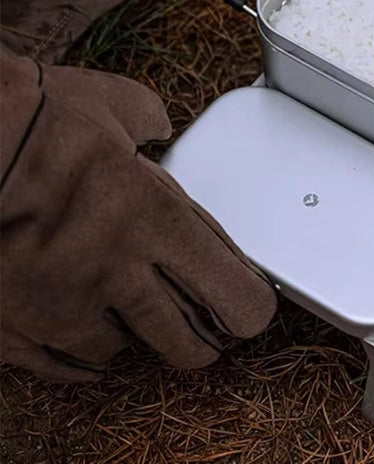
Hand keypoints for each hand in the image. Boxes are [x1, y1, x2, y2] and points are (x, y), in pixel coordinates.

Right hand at [0, 50, 275, 380]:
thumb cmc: (34, 123)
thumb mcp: (116, 102)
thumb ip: (149, 121)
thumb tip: (156, 126)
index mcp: (155, 220)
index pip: (231, 291)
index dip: (250, 308)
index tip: (254, 307)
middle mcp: (115, 274)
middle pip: (185, 341)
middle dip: (205, 341)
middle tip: (210, 332)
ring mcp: (63, 307)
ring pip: (121, 353)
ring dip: (136, 337)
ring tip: (141, 320)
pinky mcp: (13, 327)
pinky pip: (60, 365)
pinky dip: (79, 356)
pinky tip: (88, 343)